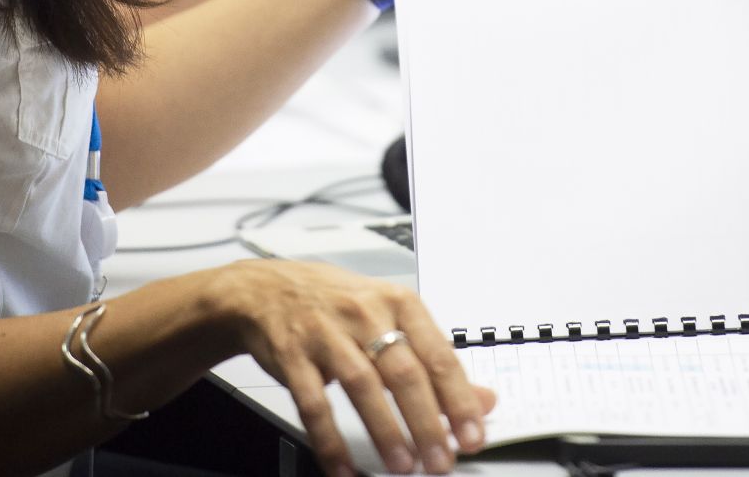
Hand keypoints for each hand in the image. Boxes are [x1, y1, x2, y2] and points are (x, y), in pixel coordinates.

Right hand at [214, 259, 494, 475]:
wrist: (265, 290)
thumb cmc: (334, 303)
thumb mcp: (390, 318)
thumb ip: (436, 360)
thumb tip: (483, 399)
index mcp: (397, 302)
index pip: (438, 354)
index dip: (459, 399)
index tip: (472, 434)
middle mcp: (364, 313)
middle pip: (404, 372)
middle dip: (427, 422)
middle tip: (441, 459)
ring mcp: (326, 333)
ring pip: (362, 384)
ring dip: (385, 429)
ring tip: (403, 464)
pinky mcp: (293, 355)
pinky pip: (313, 403)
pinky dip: (330, 439)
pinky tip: (344, 466)